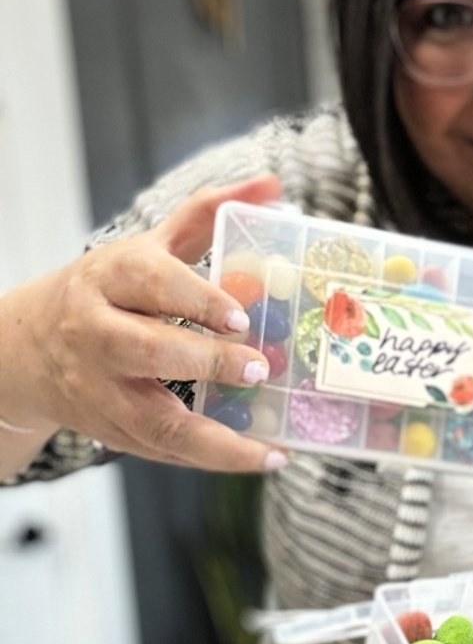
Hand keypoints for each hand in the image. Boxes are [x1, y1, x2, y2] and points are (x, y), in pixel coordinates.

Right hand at [0, 175, 288, 472]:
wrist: (29, 349)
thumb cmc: (109, 291)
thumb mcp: (148, 247)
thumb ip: (206, 214)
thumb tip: (272, 183)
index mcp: (109, 278)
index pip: (150, 283)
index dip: (195, 299)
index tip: (239, 314)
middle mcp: (97, 334)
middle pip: (148, 350)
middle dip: (205, 362)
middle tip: (257, 367)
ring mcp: (102, 390)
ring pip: (154, 420)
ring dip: (216, 439)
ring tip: (270, 447)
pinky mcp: (113, 431)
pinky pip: (164, 453)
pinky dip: (213, 460)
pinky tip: (261, 458)